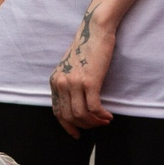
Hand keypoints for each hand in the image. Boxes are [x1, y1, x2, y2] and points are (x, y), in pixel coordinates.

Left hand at [50, 15, 116, 134]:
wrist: (95, 30)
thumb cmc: (86, 47)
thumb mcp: (70, 67)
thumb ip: (68, 83)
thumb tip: (75, 104)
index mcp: (55, 81)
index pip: (57, 112)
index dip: (67, 126)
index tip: (77, 134)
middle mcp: (61, 83)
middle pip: (69, 116)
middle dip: (84, 125)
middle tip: (96, 125)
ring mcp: (74, 83)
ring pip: (81, 115)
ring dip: (94, 122)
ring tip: (104, 120)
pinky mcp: (89, 82)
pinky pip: (94, 108)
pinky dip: (101, 115)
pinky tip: (108, 115)